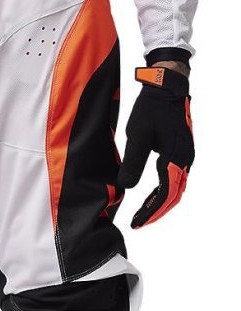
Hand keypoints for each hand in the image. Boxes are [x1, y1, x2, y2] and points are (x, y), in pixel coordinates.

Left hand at [118, 64, 193, 228]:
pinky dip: (163, 191)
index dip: (150, 210)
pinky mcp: (181, 151)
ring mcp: (185, 156)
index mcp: (175, 156)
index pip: (165, 193)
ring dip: (160, 203)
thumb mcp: (137, 135)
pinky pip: (174, 178)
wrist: (166, 87)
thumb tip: (126, 187)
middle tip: (138, 222)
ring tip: (143, 213)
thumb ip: (133, 162)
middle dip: (155, 211)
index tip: (137, 222)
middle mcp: (184, 159)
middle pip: (173, 195)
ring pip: (175, 188)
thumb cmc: (151, 108)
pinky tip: (152, 196)